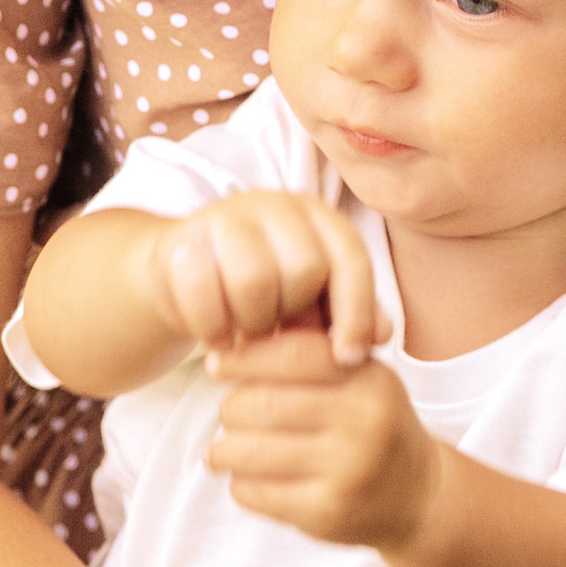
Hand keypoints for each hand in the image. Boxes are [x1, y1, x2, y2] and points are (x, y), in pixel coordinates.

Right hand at [147, 192, 380, 363]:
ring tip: (247, 335)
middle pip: (303, 269)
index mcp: (319, 217)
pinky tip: (216, 337)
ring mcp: (226, 216)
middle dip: (292, 316)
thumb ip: (349, 314)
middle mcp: (276, 207)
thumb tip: (383, 335)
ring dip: (251, 323)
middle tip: (277, 333)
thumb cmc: (264, 293)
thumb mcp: (313, 301)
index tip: (348, 359)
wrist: (185, 279)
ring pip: (254, 280)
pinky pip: (203, 290)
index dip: (356, 313)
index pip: (351, 260)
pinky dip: (211, 326)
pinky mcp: (183, 238)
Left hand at [203, 328, 436, 550]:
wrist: (419, 496)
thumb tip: (238, 338)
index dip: (245, 357)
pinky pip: (255, 492)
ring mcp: (346, 471)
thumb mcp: (360, 379)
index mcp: (369, 380)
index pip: (292, 355)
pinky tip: (246, 480)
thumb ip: (311, 353)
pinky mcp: (327, 513)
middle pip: (262, 403)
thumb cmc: (374, 426)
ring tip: (221, 450)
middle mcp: (363, 423)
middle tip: (229, 413)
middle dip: (231, 407)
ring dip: (224, 449)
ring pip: (250, 451)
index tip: (217, 364)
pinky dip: (239, 484)